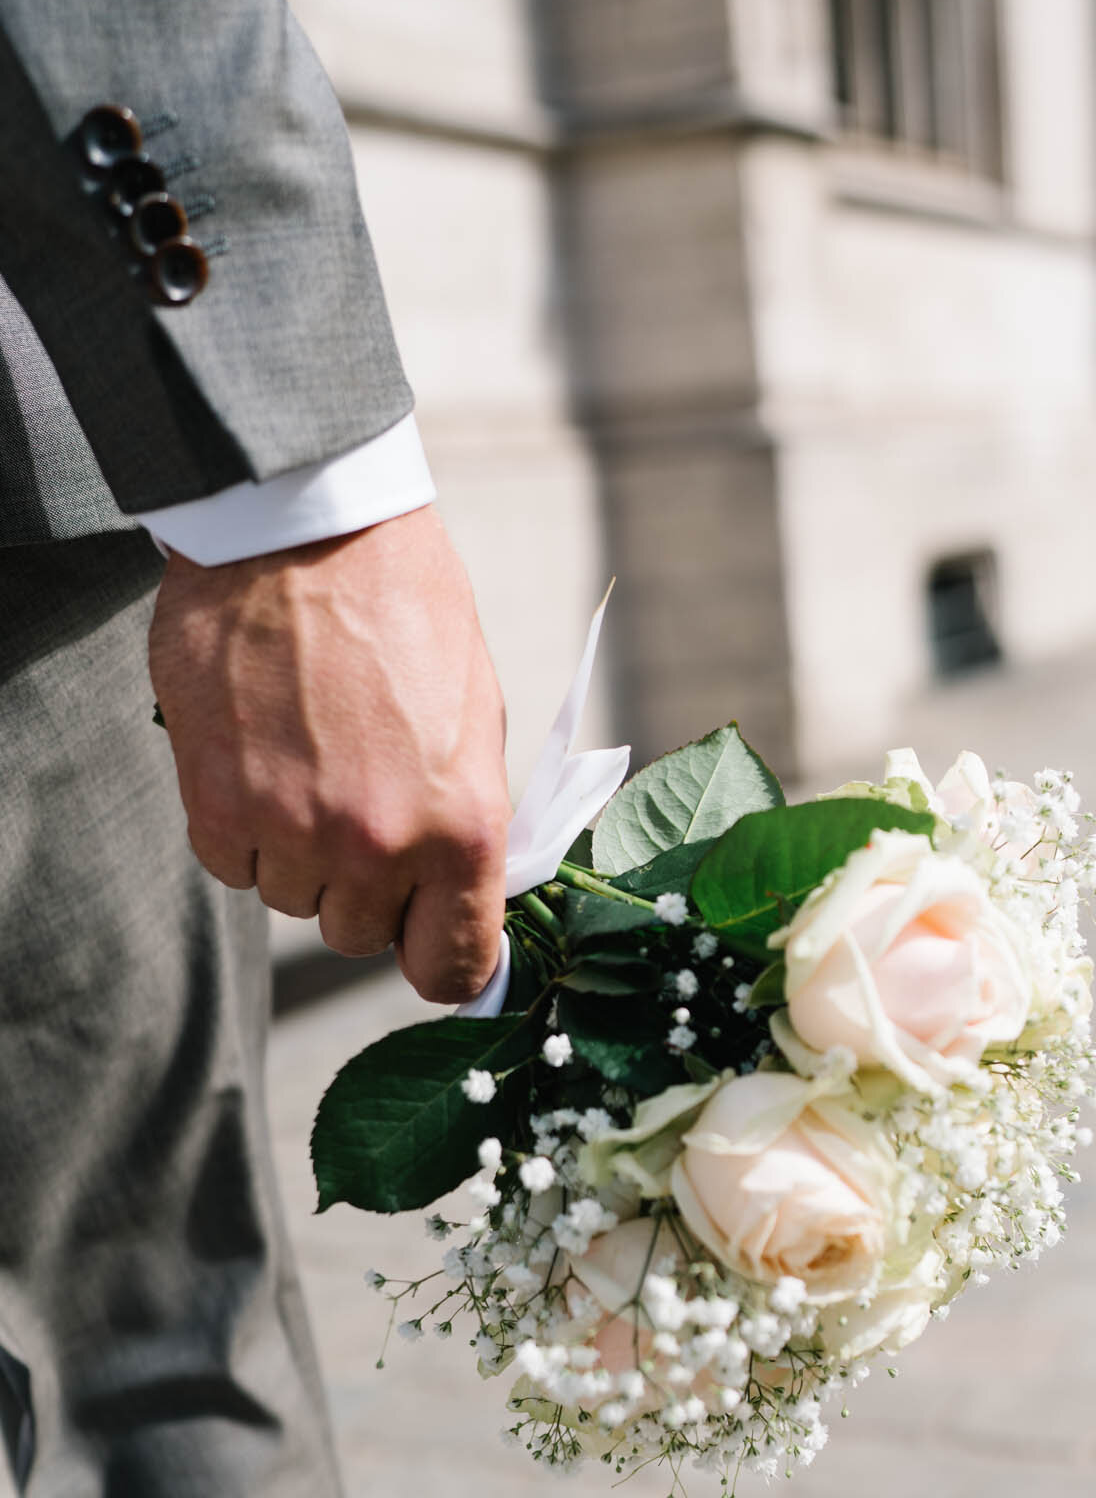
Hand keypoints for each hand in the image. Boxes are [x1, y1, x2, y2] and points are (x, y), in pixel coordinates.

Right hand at [148, 507, 510, 1003]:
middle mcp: (377, 845)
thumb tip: (463, 900)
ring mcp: (292, 830)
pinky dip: (242, 828)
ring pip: (290, 902)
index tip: (427, 941)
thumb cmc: (407, 610)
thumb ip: (468, 822)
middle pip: (359, 936)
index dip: (438, 960)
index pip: (449, 968)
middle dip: (362, 889)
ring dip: (298, 854)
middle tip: (359, 809)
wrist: (306, 529)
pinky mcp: (216, 805)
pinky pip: (231, 865)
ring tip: (309, 765)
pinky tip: (260, 760)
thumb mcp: (477, 718)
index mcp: (462, 829)